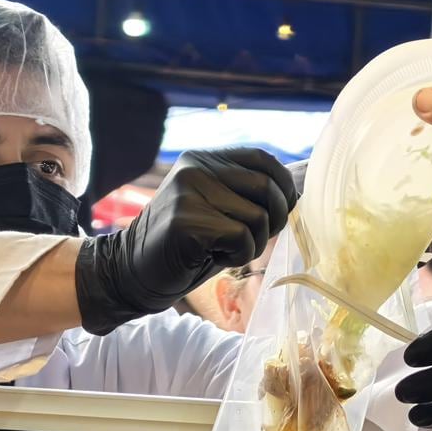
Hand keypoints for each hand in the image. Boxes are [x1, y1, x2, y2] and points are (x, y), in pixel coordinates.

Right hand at [75, 148, 296, 333]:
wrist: (132, 271)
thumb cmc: (185, 246)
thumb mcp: (217, 209)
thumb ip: (247, 194)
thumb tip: (299, 190)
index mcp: (204, 159)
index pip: (263, 160)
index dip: (283, 187)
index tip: (280, 213)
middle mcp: (196, 168)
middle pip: (266, 188)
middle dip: (273, 221)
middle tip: (251, 240)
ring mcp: (189, 193)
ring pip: (257, 218)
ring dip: (251, 245)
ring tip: (222, 249)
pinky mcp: (187, 222)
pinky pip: (242, 239)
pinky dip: (237, 257)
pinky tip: (211, 258)